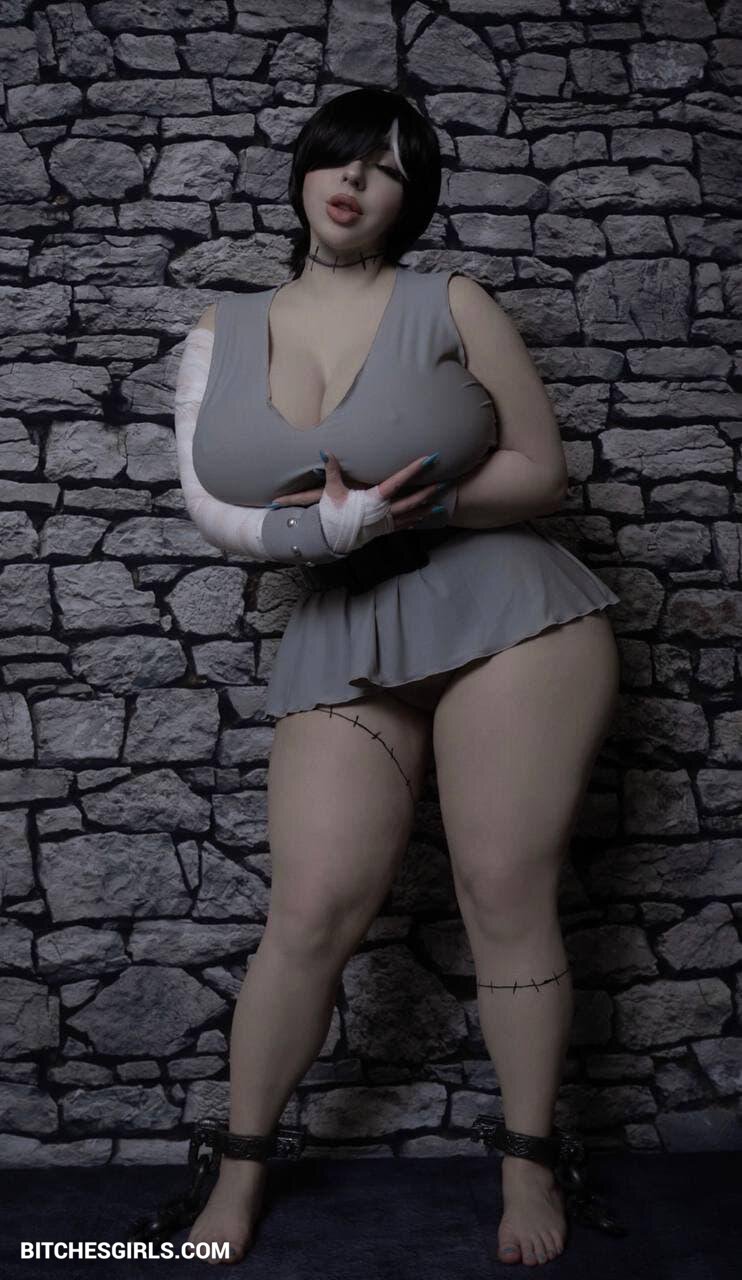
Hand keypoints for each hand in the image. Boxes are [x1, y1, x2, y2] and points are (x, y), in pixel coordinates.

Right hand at [268, 453, 448, 553]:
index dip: (413, 470)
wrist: (331, 539)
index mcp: (374, 500)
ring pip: (412, 514)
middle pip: (413, 500)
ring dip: (428, 508)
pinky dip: (415, 520)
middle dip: (430, 491)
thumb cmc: (332, 514)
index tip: (429, 460)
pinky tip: (424, 517)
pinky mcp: (384, 530)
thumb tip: (326, 451)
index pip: (398, 482)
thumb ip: (332, 470)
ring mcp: (386, 523)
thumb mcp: (332, 491)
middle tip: (447, 482)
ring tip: (443, 503)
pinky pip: (404, 524)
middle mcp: (384, 512)